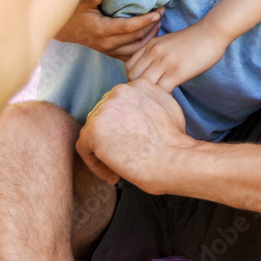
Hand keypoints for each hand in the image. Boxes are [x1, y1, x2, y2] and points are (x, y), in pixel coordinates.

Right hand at [56, 0, 161, 60]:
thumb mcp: (80, 2)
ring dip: (150, 36)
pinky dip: (143, 46)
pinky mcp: (112, 54)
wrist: (67, 30)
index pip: (128, 27)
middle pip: (136, 37)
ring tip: (159, 22)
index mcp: (101, 30)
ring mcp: (110, 51)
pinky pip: (132, 54)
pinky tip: (151, 35)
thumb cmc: (75, 12)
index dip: (144, 21)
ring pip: (137, 48)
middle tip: (162, 11)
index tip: (157, 12)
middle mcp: (107, 44)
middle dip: (151, 24)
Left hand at [76, 79, 194, 191]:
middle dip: (110, 139)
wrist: (174, 160)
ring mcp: (105, 108)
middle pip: (102, 117)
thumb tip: (136, 113)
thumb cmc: (176, 143)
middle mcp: (119, 91)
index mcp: (138, 85)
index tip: (132, 144)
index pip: (118, 105)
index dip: (122, 128)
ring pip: (92, 133)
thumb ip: (149, 103)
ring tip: (119, 170)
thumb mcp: (168, 108)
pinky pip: (84, 148)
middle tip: (124, 158)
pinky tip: (113, 176)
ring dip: (102, 153)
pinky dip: (95, 164)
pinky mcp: (94, 128)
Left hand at [125, 24, 228, 91]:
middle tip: (150, 95)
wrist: (212, 33)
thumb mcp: (168, 42)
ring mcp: (164, 62)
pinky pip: (161, 91)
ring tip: (158, 99)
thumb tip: (150, 73)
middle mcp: (154, 53)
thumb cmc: (193, 40)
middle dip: (138, 89)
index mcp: (150, 45)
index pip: (129, 67)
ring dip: (150, 94)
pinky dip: (162, 98)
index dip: (133, 79)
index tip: (143, 85)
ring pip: (144, 85)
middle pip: (133, 77)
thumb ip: (156, 54)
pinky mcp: (176, 72)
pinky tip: (169, 98)